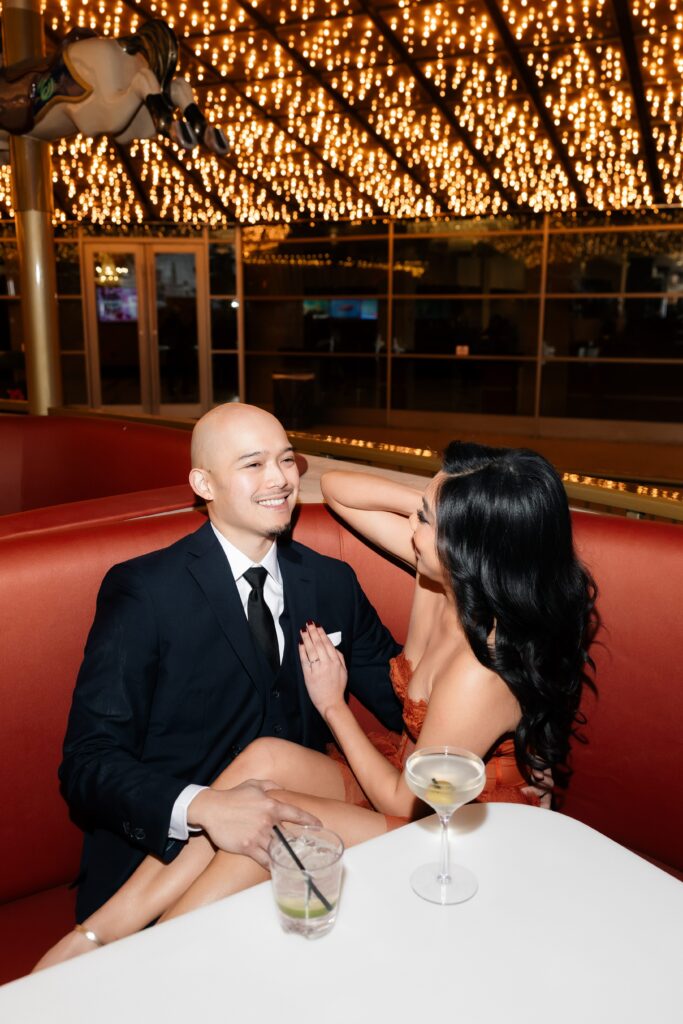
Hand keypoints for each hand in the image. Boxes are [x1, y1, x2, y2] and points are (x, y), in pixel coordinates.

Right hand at [188, 781, 319, 868]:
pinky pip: (264, 859)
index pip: (296, 814)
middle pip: (289, 836)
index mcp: (271, 805)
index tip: (319, 825)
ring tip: (296, 864)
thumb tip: (282, 788)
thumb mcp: (253, 784)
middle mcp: (268, 821)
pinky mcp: (247, 847)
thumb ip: (270, 785)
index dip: (309, 820)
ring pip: (278, 850)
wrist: (211, 808)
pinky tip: (279, 870)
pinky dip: (272, 865)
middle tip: (308, 851)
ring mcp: (258, 835)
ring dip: (286, 857)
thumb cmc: (232, 796)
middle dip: (298, 844)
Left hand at [299, 623, 347, 718]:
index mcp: (336, 661)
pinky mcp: (309, 675)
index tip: (318, 626)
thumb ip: (340, 657)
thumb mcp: (344, 671)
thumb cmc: (337, 687)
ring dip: (307, 638)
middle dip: (313, 632)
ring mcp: (317, 669)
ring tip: (303, 630)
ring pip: (311, 649)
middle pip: (319, 644)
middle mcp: (327, 663)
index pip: (328, 644)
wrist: (331, 702)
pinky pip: (305, 660)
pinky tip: (300, 643)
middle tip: (309, 623)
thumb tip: (333, 647)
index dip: (322, 633)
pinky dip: (302, 650)